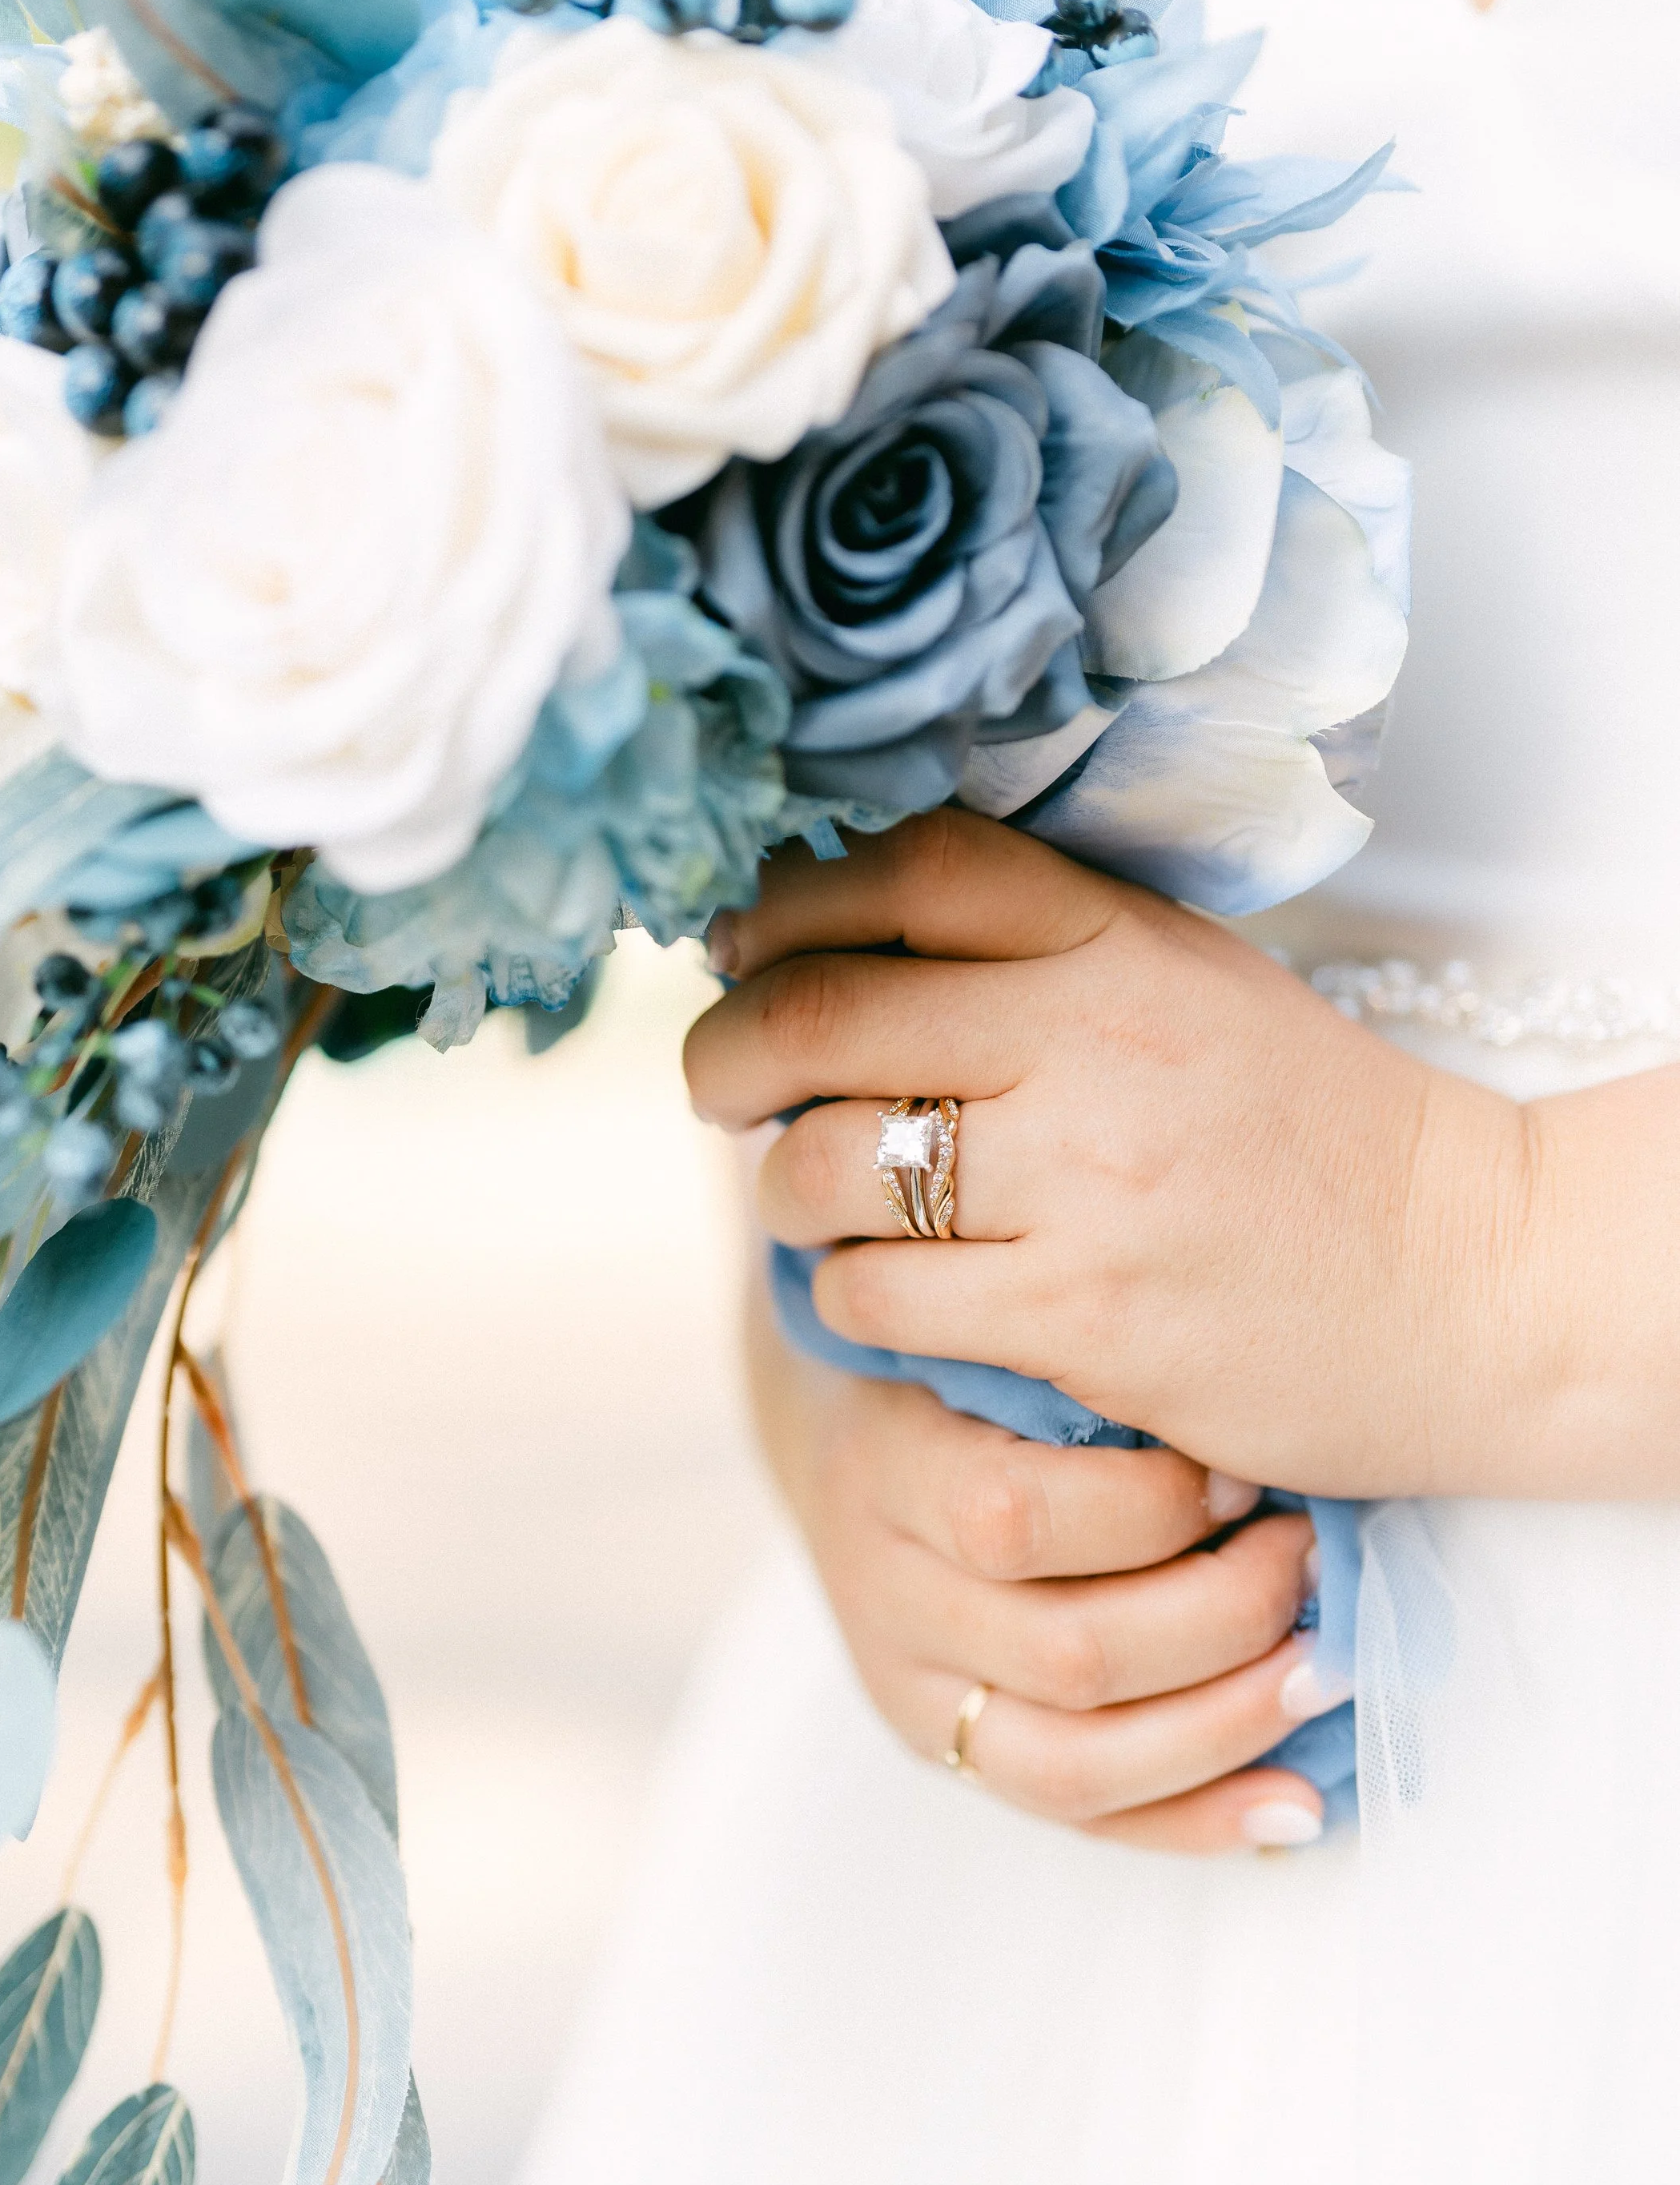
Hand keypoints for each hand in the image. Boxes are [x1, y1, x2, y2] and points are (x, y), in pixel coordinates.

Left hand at [693, 813, 1679, 1500]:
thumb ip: (1046, 945)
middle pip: (822, 1015)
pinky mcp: (1083, 1316)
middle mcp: (1095, 1041)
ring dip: (782, 1190)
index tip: (739, 941)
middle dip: (725, 1053)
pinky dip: (851, 1298)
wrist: (1470, 1286)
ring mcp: (1087, 1184)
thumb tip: (843, 928)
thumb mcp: (1194, 985)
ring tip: (810, 1201)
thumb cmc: (1309, 1135)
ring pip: (826, 1166)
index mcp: (1122, 939)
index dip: (785, 899)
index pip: (907, 868)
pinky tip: (885, 1293)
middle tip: (714, 1085)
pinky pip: (880, 1295)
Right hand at [744, 1281, 1332, 1849]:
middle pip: (1066, 1653)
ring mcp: (912, 1692)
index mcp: (887, 1468)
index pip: (1012, 1518)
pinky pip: (1083, 1820)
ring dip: (1227, 1722)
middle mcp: (884, 1596)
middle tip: (1311, 1563)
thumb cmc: (967, 1369)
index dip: (1149, 1510)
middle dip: (1222, 1616)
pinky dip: (1200, 1819)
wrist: (860, 1443)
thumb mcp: (990, 1338)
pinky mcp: (953, 1756)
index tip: (1245, 1475)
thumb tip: (1243, 1429)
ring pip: (1076, 1762)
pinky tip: (1296, 1803)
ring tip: (1324, 1668)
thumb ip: (1076, 1363)